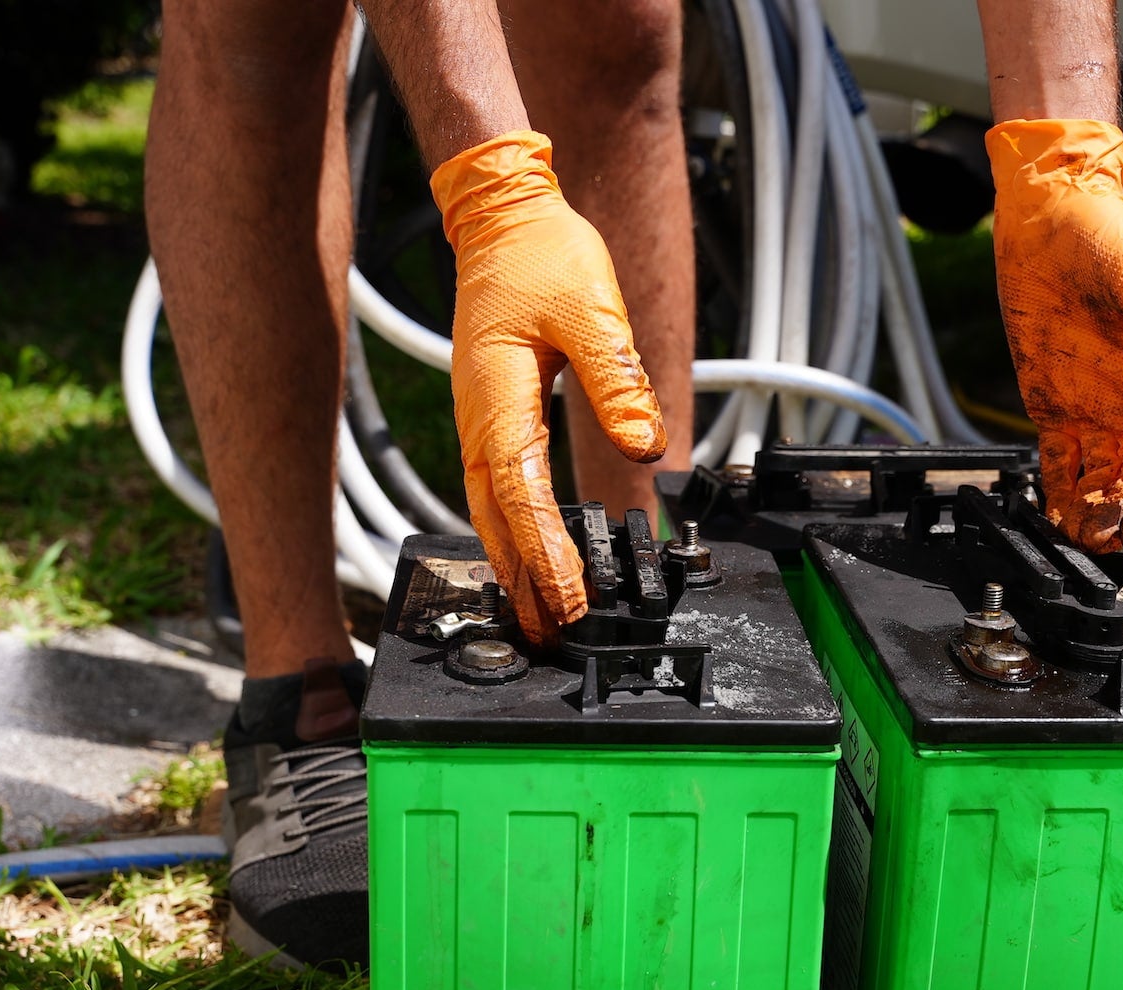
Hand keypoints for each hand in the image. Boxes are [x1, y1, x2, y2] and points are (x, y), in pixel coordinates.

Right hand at [430, 130, 664, 645]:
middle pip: (494, 518)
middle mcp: (479, 419)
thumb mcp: (594, 311)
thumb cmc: (545, 257)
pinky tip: (526, 558)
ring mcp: (479, 421)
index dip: (544, 553)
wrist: (505, 220)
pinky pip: (494, 488)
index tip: (568, 599)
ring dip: (512, 565)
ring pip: (488, 510)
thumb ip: (617, 381)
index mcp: (497, 398)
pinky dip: (509, 532)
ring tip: (537, 616)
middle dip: (524, 580)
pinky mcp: (490, 418)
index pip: (521, 493)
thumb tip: (644, 445)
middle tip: (550, 635)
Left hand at [985, 119, 1122, 555]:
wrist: (1048, 213)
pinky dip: (1059, 493)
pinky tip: (1055, 520)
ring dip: (1095, 514)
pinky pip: (1060, 461)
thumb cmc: (1106, 237)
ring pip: (1101, 477)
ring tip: (1079, 544)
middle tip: (1108, 550)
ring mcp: (1092, 405)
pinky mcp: (1052, 404)